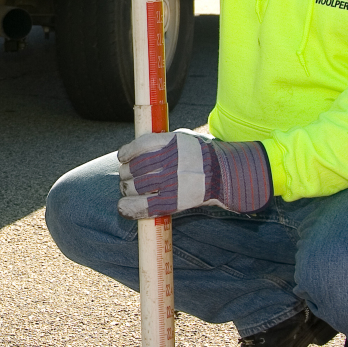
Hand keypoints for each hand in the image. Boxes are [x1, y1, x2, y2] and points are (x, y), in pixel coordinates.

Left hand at [117, 131, 270, 218]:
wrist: (224, 174)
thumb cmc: (200, 156)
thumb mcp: (183, 139)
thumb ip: (161, 141)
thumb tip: (134, 150)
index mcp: (172, 142)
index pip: (141, 146)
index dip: (127, 153)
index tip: (123, 157)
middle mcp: (171, 161)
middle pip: (135, 168)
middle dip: (125, 173)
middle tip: (126, 176)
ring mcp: (172, 182)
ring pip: (136, 186)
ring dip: (126, 189)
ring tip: (128, 189)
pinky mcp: (174, 201)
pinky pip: (145, 206)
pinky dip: (130, 207)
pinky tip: (123, 207)